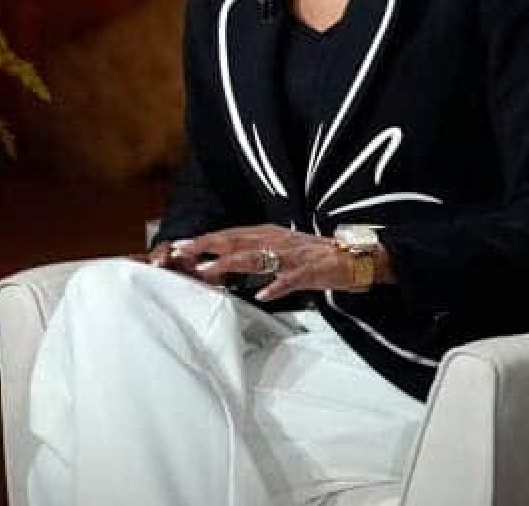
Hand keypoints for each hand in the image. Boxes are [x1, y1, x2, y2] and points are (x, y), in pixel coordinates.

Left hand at [153, 224, 357, 300]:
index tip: (179, 246)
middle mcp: (274, 240)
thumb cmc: (309, 256)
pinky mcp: (307, 272)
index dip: (203, 240)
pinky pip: (288, 280)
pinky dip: (275, 286)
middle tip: (181, 252)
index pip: (228, 235)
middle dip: (205, 246)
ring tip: (208, 271)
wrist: (349, 257)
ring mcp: (290, 256)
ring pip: (255, 258)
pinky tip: (262, 295)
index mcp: (266, 234)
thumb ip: (251, 253)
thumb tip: (222, 260)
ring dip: (229, 263)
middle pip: (234, 241)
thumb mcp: (276, 248)